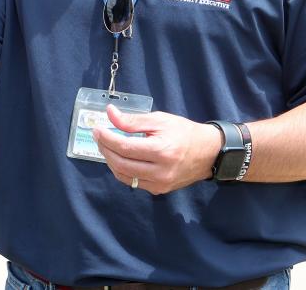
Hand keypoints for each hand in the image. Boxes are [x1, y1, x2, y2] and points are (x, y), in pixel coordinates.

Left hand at [92, 105, 221, 194]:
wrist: (208, 153)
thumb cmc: (184, 132)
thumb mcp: (160, 120)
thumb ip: (133, 120)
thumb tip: (110, 114)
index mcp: (161, 150)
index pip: (125, 147)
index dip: (107, 138)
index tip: (97, 129)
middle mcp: (160, 171)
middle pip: (121, 164)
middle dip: (105, 149)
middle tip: (99, 136)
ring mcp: (159, 184)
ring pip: (124, 176)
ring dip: (111, 161)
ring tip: (107, 146)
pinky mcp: (159, 190)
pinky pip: (133, 182)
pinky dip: (122, 170)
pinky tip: (120, 158)